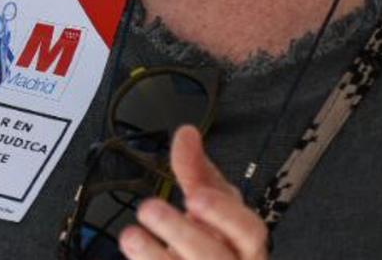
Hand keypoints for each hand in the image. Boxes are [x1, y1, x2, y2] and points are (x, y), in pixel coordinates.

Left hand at [116, 127, 267, 259]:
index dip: (224, 214)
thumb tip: (186, 134)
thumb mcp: (210, 202)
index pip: (249, 230)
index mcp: (246, 243)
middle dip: (181, 233)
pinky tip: (133, 250)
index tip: (195, 196)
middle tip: (151, 209)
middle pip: (215, 257)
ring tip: (132, 236)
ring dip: (154, 255)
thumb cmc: (215, 235)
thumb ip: (196, 170)